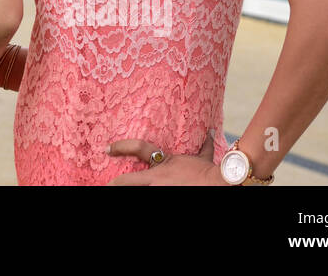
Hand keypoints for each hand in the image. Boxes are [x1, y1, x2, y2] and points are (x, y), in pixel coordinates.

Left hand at [106, 137, 223, 185]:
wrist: (221, 184)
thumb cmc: (210, 172)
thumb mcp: (203, 158)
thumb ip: (203, 146)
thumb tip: (209, 133)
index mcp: (163, 163)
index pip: (138, 148)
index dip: (120, 147)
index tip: (107, 149)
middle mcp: (157, 179)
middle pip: (126, 181)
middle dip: (115, 183)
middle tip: (106, 184)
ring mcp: (159, 190)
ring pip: (135, 189)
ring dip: (125, 187)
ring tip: (112, 188)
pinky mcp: (164, 195)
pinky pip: (147, 194)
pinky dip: (148, 191)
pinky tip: (133, 193)